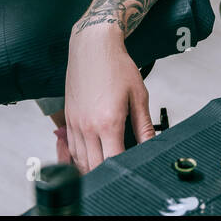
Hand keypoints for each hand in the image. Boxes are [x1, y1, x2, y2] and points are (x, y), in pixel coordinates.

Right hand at [63, 22, 154, 172]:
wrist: (93, 47)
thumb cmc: (116, 66)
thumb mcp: (138, 95)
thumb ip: (144, 126)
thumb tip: (151, 145)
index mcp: (108, 123)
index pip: (114, 161)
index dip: (124, 170)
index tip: (132, 170)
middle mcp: (88, 127)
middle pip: (94, 166)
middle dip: (107, 173)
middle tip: (119, 173)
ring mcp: (75, 123)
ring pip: (79, 161)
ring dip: (91, 168)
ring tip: (105, 169)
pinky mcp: (68, 118)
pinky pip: (70, 148)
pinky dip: (79, 157)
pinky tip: (90, 157)